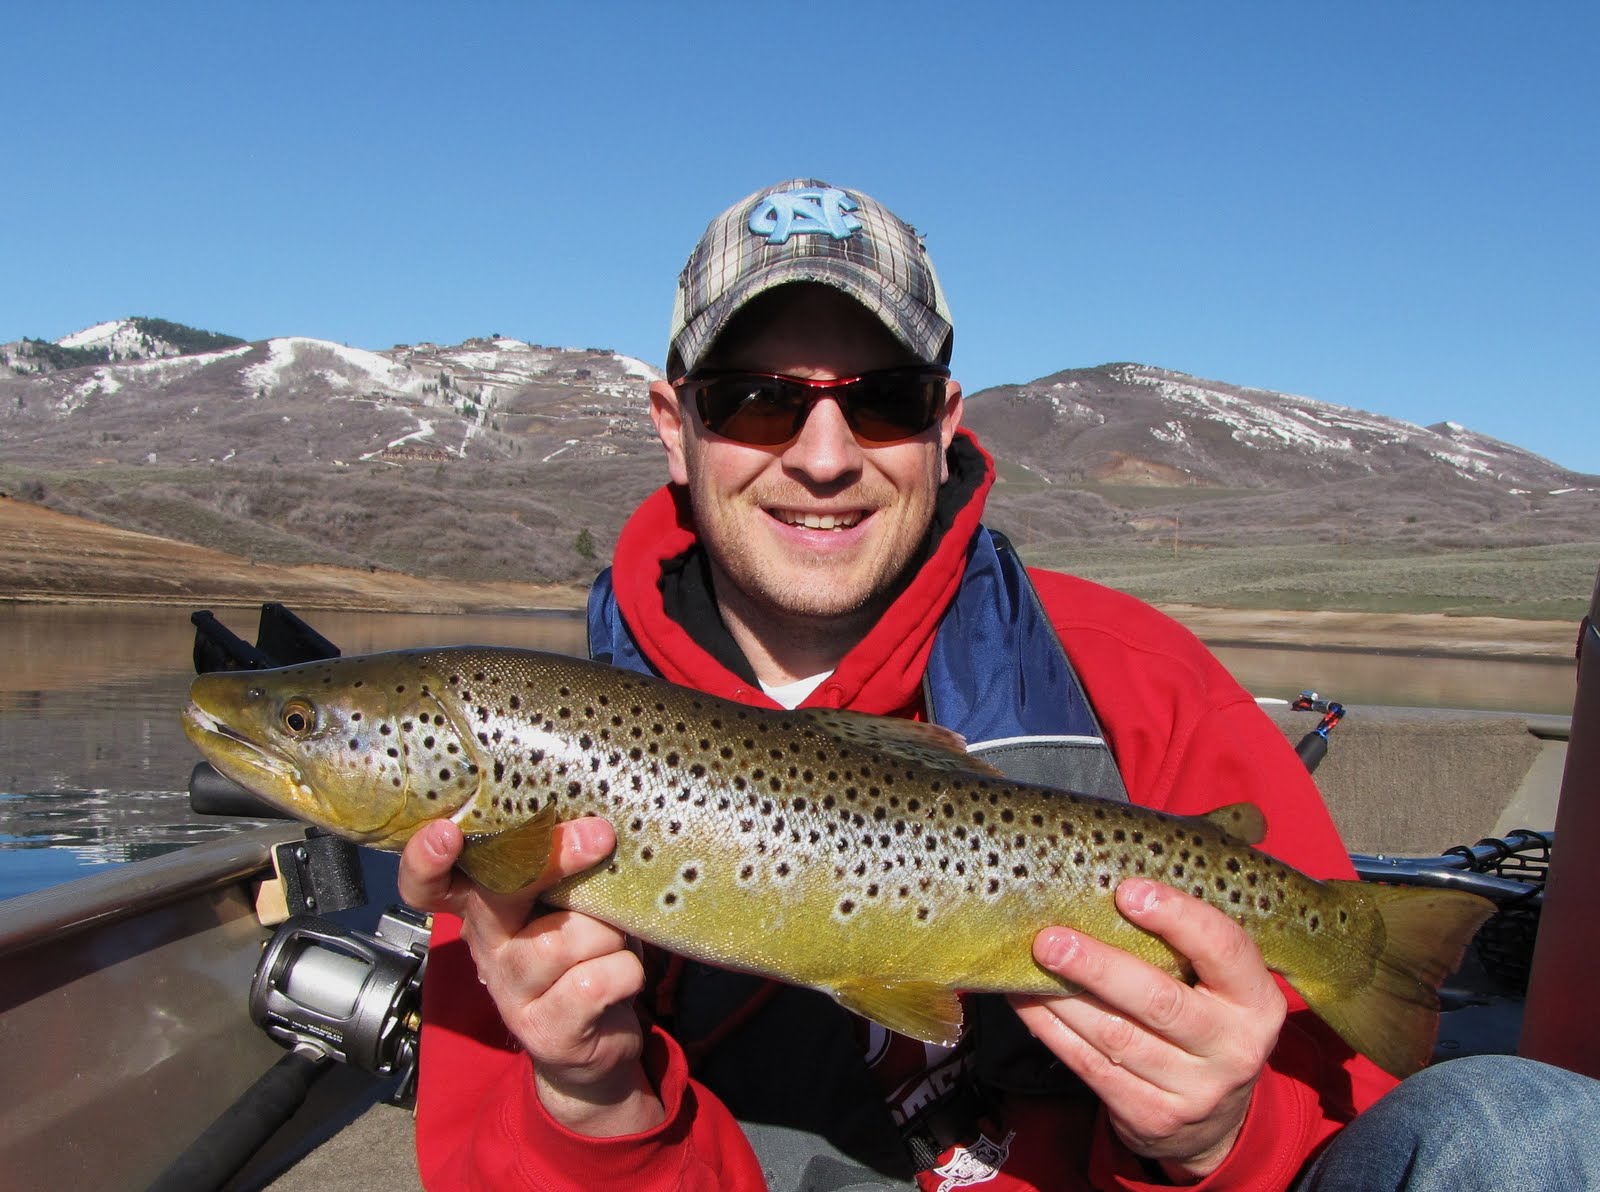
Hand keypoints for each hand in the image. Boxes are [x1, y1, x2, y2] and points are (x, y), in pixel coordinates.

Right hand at [399, 817, 663, 1136]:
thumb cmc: (587, 952)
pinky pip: (596, 980)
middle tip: (599, 837)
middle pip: (500, 893)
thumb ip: (566, 866)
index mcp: (484, 906)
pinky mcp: (543, 1029)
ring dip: (609, 934)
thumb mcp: (571, 901)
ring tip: (612, 945)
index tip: (444, 833)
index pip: (430, 882)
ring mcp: (511, 991)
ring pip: (566, 937)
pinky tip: (619, 981)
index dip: (426, 859)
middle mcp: (488, 946)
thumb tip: (595, 824)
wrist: (596, 1041)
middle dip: (554, 858)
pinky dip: (624, 972)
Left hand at [1010, 878, 1285, 1181]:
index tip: (1127, 891)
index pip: (1226, 949)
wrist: (1212, 1120)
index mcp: (1258, 1002)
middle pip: (1160, 1001)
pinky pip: (1089, 1066)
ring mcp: (1194, 1090)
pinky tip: (1027, 1000)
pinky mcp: (1150, 1117)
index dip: (1178, 917)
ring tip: (1031, 961)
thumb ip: (1189, 938)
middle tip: (1051, 938)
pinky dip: (1051, 1029)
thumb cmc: (1206, 1018)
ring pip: (1115, 1036)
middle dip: (1099, 966)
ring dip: (1062, 997)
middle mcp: (1233, 1048)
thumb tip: (1116, 872)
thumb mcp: (1220, 983)